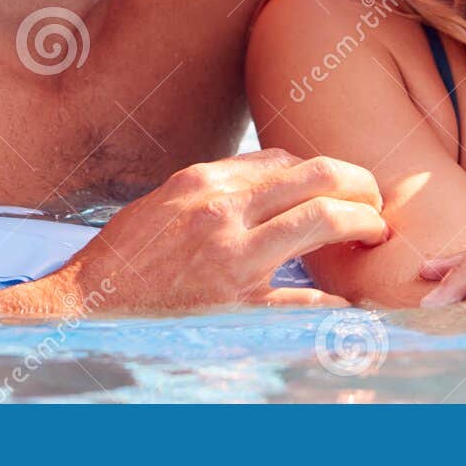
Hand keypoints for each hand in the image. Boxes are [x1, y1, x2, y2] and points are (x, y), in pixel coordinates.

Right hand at [53, 149, 388, 311]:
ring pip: (321, 222)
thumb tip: (272, 177)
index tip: (336, 188)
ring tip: (376, 233)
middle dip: (360, 183)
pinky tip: (354, 305)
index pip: (285, 159)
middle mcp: (223, 210)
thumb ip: (219, 188)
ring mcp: (232, 257)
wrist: (89, 303)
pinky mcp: (236, 306)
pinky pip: (304, 300)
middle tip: (377, 201)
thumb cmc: (127, 254)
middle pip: (316, 176)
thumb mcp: (167, 200)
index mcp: (205, 181)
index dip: (321, 172)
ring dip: (362, 223)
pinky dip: (338, 303)